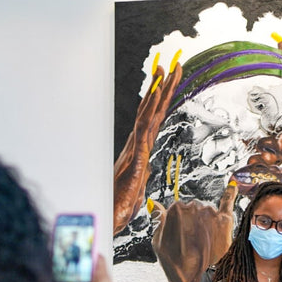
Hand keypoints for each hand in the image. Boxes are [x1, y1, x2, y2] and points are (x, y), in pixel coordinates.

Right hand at [113, 52, 182, 235]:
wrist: (109, 217)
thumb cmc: (118, 206)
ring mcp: (136, 148)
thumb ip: (141, 182)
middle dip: (163, 87)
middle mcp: (137, 145)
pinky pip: (144, 126)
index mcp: (139, 150)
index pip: (152, 121)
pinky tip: (157, 93)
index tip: (167, 82)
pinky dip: (150, 108)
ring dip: (159, 90)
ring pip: (148, 113)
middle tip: (172, 64)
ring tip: (166, 69)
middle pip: (152, 111)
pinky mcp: (135, 155)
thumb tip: (144, 177)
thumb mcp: (136, 193)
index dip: (160, 101)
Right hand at [148, 180, 237, 281]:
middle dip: (194, 222)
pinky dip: (231, 193)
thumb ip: (158, 219)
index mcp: (175, 209)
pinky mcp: (224, 220)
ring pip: (208, 211)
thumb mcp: (158, 242)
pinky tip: (233, 186)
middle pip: (194, 208)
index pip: (179, 208)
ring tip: (205, 242)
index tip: (183, 237)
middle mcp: (193, 207)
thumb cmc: (175, 265)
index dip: (181, 224)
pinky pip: (228, 202)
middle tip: (194, 242)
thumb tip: (155, 204)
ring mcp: (210, 213)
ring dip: (207, 221)